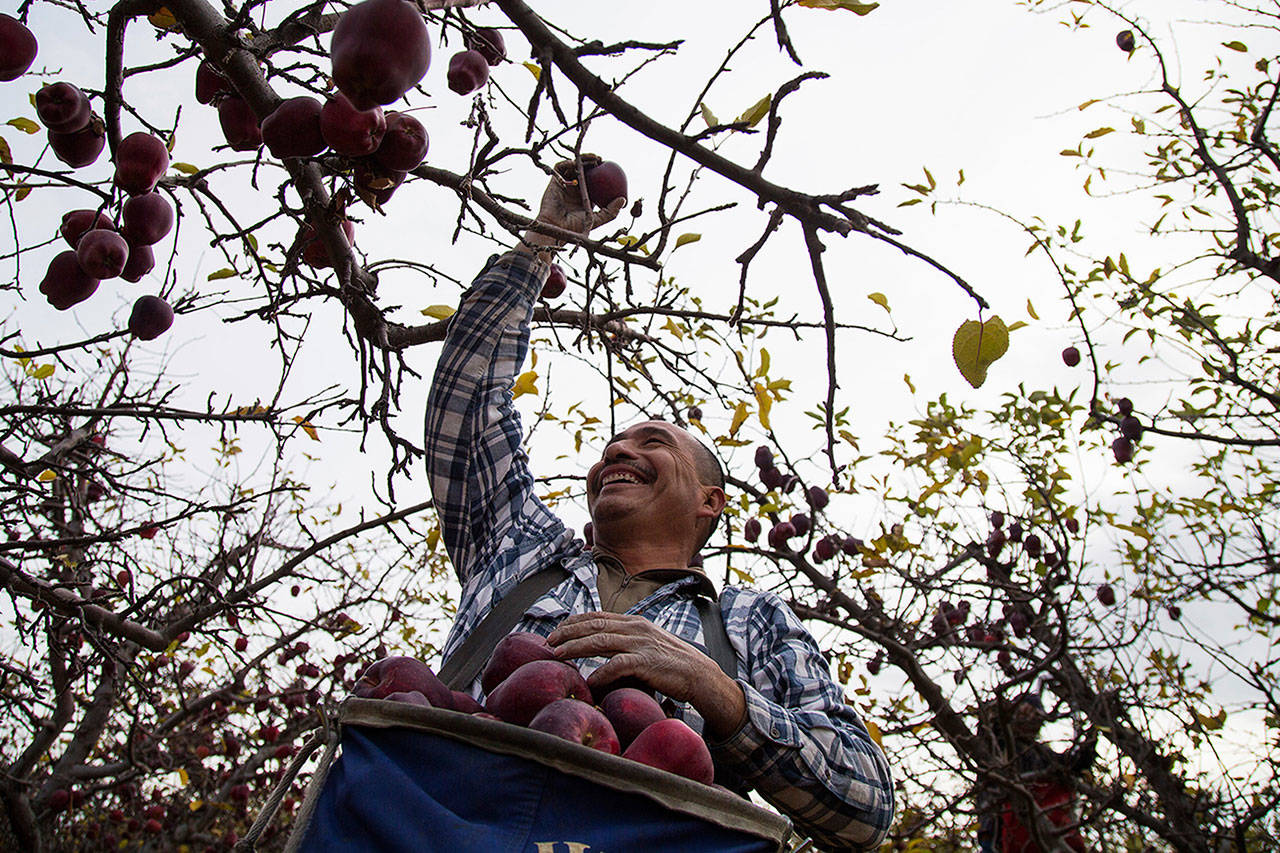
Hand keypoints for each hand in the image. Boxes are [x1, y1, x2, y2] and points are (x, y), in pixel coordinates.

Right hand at [523, 156, 625, 248]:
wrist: (557, 228)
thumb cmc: (576, 227)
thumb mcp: (597, 219)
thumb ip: (610, 212)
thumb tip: (623, 200)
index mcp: (586, 195)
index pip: (595, 180)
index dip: (602, 172)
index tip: (610, 168)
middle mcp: (576, 188)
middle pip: (585, 170)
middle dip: (592, 162)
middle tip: (601, 159)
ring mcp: (565, 183)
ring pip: (574, 166)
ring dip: (583, 159)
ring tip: (593, 158)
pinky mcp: (555, 181)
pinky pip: (560, 168)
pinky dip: (568, 162)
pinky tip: (577, 163)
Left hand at [548, 611, 746, 738]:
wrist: (699, 674)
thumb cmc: (671, 664)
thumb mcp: (647, 645)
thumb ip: (626, 643)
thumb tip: (601, 649)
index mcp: (634, 622)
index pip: (598, 616)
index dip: (574, 622)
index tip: (557, 630)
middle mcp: (635, 628)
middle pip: (594, 625)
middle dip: (568, 632)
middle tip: (549, 641)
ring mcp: (641, 644)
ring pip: (600, 641)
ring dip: (575, 648)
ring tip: (558, 655)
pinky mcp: (647, 662)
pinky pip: (617, 665)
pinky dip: (601, 672)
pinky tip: (590, 680)